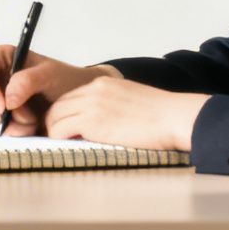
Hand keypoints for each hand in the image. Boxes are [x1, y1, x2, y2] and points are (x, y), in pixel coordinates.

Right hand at [0, 45, 116, 135]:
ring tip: (31, 125)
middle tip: (25, 121)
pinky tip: (26, 129)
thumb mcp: (51, 75)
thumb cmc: (64, 81)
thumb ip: (28, 81)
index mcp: (1, 57)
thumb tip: (7, 100)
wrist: (76, 102)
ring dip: (3, 124)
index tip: (3, 106)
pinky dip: (6, 131)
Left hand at [44, 76, 208, 151]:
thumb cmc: (160, 116)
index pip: (70, 96)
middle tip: (55, 138)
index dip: (63, 113)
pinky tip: (67, 146)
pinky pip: (60, 129)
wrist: (174, 117)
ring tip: (60, 144)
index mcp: (103, 83)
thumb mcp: (130, 99)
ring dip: (54, 131)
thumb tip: (99, 122)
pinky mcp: (92, 120)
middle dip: (53, 121)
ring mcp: (91, 104)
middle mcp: (94, 90)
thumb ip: (111, 104)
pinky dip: (58, 138)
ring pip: (54, 116)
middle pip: (58, 105)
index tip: (63, 127)